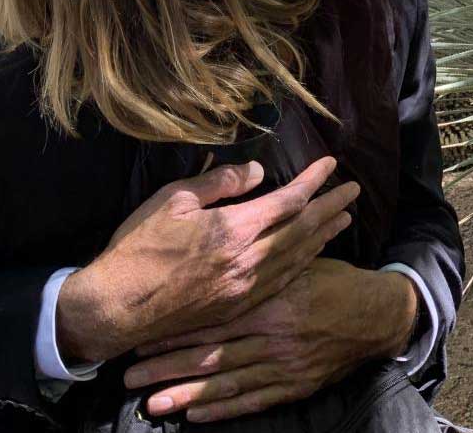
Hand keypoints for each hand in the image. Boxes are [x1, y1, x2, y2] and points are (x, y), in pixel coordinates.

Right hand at [57, 158, 359, 362]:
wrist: (118, 308)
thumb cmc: (138, 248)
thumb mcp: (173, 200)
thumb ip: (219, 183)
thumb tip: (258, 172)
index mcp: (233, 230)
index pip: (288, 201)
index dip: (313, 181)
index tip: (332, 164)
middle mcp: (248, 261)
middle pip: (303, 230)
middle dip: (331, 206)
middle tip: (354, 190)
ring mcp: (246, 288)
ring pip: (297, 257)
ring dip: (323, 235)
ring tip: (344, 218)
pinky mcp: (238, 307)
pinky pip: (282, 280)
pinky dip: (302, 262)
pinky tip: (311, 254)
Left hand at [121, 258, 417, 422]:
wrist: (375, 315)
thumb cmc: (334, 281)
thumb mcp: (299, 252)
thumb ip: (266, 237)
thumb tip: (242, 206)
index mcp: (268, 299)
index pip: (211, 318)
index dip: (174, 329)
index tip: (141, 336)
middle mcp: (272, 335)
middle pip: (210, 355)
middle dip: (167, 368)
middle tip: (130, 378)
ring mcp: (283, 364)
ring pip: (226, 383)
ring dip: (187, 396)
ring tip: (152, 404)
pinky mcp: (294, 386)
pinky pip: (253, 400)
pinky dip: (224, 409)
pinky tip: (197, 416)